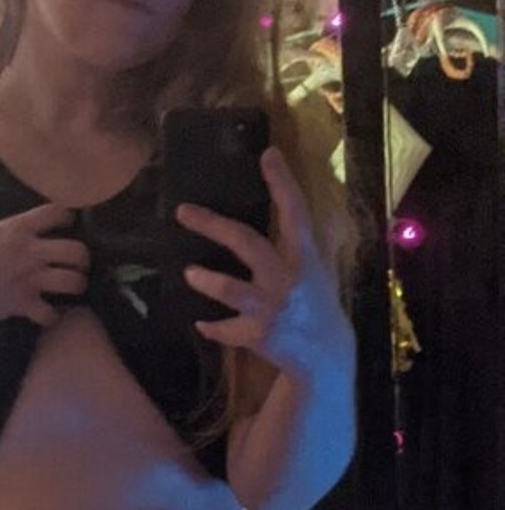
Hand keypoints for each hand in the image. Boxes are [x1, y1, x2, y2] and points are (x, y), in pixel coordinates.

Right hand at [0, 202, 89, 329]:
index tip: (67, 222)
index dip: (67, 216)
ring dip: (76, 284)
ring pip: (73, 282)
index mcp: (18, 229)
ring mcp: (30, 280)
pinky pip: (51, 314)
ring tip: (72, 286)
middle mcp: (31, 253)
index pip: (56, 213)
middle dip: (82, 257)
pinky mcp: (24, 304)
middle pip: (76, 250)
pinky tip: (48, 313)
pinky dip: (52, 316)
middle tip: (77, 262)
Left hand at [178, 148, 350, 376]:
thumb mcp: (313, 270)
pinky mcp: (258, 335)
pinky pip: (226, 329)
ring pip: (230, 289)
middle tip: (182, 211)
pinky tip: (202, 324)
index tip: (268, 153)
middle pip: (246, 243)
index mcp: (304, 257)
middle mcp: (287, 278)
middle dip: (213, 225)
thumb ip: (293, 245)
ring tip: (189, 272)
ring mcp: (271, 308)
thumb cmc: (315, 303)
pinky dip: (214, 327)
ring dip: (206, 280)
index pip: (294, 212)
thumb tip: (277, 205)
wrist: (326, 356)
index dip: (282, 183)